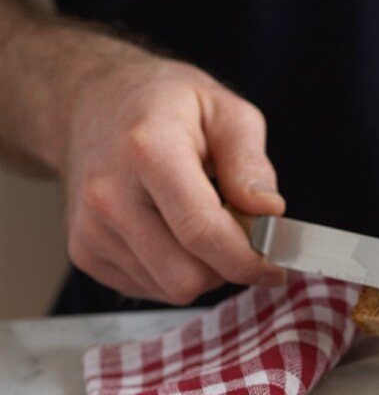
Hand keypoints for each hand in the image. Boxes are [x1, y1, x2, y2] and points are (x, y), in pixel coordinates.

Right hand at [60, 47, 285, 303]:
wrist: (90, 105)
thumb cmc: (163, 105)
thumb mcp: (224, 109)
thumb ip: (250, 162)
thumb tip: (269, 211)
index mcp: (148, 151)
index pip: (203, 232)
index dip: (249, 261)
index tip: (276, 267)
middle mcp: (109, 195)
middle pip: (187, 277)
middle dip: (227, 268)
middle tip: (239, 236)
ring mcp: (91, 229)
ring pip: (172, 289)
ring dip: (202, 270)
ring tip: (199, 223)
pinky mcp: (85, 252)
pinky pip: (150, 289)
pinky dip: (174, 271)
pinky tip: (170, 232)